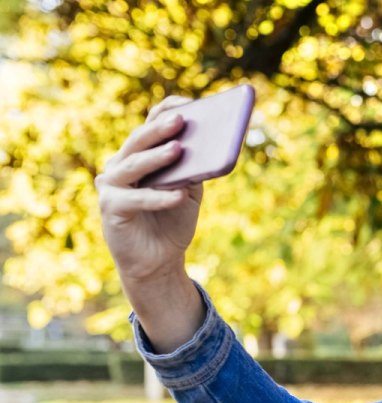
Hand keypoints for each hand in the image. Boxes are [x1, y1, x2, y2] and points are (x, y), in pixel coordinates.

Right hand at [96, 97, 206, 352]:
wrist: (158, 262)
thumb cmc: (173, 222)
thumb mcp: (190, 192)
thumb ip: (195, 170)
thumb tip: (211, 148)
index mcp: (140, 156)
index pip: (149, 126)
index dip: (167, 112)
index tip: (190, 102)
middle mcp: (120, 165)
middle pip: (139, 141)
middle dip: (161, 129)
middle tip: (183, 119)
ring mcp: (112, 186)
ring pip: (133, 165)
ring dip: (156, 157)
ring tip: (178, 149)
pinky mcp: (110, 208)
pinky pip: (136, 199)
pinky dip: (158, 196)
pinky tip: (179, 194)